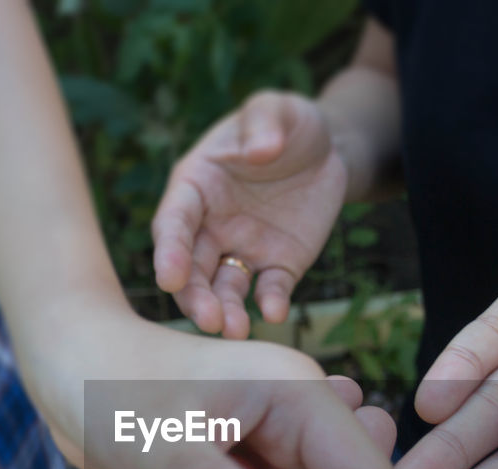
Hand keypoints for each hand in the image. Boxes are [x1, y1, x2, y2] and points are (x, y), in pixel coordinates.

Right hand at [153, 91, 346, 338]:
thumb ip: (264, 121)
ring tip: (234, 330)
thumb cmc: (288, 123)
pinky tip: (274, 313)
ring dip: (225, 310)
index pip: (174, 222)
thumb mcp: (277, 108)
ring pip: (224, 287)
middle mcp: (211, 224)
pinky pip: (269, 288)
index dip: (169, 250)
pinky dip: (270, 303)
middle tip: (208, 320)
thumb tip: (259, 150)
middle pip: (192, 267)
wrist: (328, 150)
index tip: (170, 277)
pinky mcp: (277, 266)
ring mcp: (243, 248)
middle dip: (195, 296)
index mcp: (196, 185)